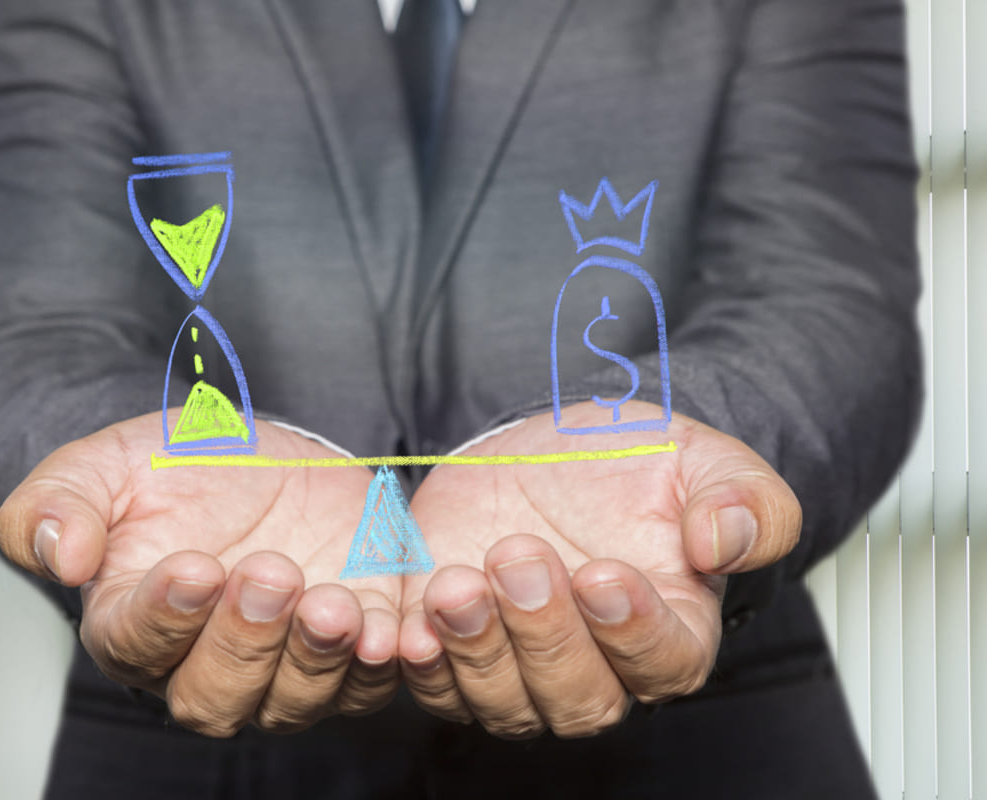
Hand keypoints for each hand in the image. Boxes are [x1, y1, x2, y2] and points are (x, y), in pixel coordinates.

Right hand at [0, 411, 401, 735]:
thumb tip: (58, 554)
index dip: (164, 617)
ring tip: (330, 600)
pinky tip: (388, 631)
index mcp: (133, 624)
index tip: (194, 568)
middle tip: (269, 572)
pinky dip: (379, 663)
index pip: (135, 646)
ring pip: (294, 701)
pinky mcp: (350, 646)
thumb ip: (58, 503)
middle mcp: (205, 663)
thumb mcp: (106, 463)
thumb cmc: (177, 464)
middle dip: (245, 643)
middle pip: (216, 697)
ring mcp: (283, 664)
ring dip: (314, 658)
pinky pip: (368, 681)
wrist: (263, 454)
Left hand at [398, 400, 799, 738]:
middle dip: (545, 636)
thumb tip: (726, 543)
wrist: (546, 449)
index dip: (633, 630)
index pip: (665, 664)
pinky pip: (436, 686)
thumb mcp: (702, 459)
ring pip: (503, 703)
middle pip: (579, 700)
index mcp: (670, 630)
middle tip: (520, 558)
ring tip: (457, 585)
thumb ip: (744, 501)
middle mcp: (596, 666)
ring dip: (477, 651)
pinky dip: (422, 665)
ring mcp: (520, 666)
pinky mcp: (455, 649)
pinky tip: (412, 626)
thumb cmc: (631, 461)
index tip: (602, 573)